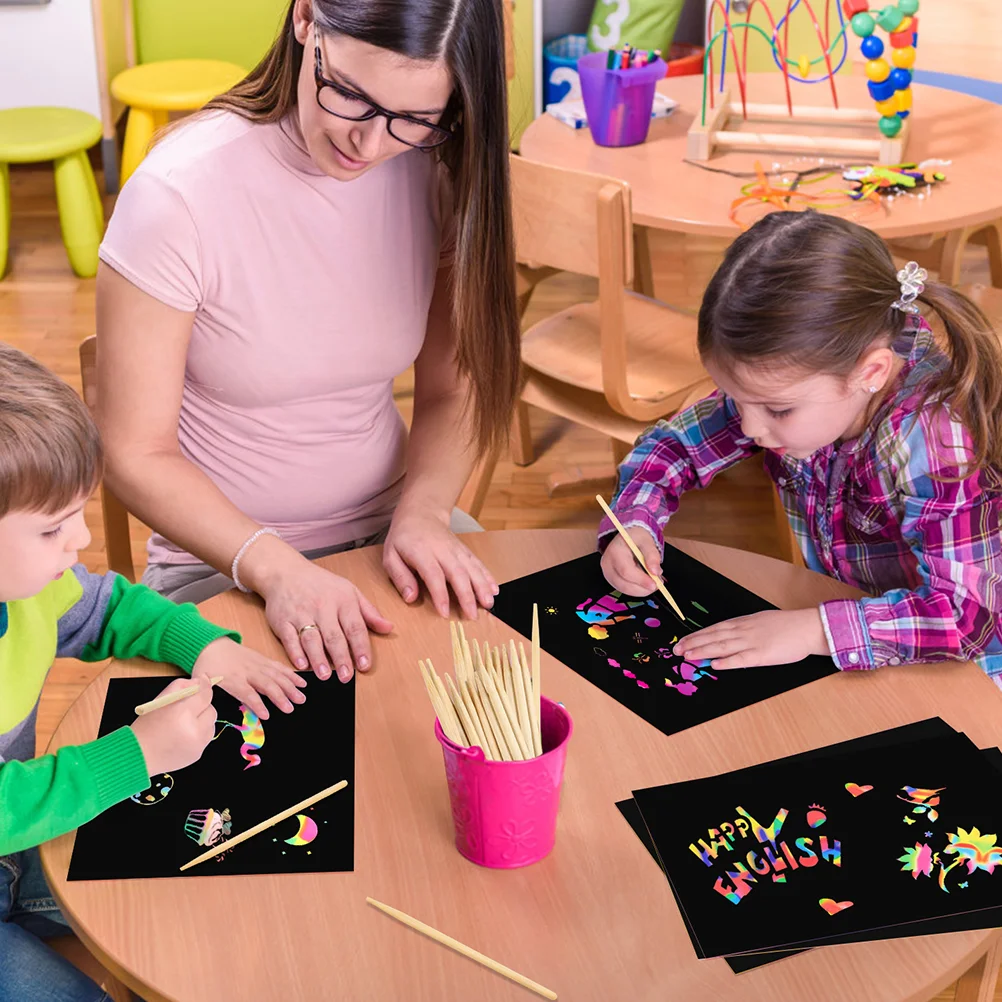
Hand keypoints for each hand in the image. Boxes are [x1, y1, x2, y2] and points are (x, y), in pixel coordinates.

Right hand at [130, 676, 216, 774]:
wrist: (138, 756)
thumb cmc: (146, 726)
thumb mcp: (160, 700)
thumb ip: (182, 686)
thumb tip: (201, 681)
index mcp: (182, 713)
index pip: (205, 696)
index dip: (205, 687)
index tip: (204, 682)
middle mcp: (193, 730)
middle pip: (211, 711)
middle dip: (202, 707)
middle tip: (188, 708)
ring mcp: (197, 745)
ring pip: (211, 725)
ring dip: (202, 721)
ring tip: (184, 724)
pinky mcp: (197, 755)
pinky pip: (205, 739)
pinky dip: (198, 734)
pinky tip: (183, 736)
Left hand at [191, 637, 306, 718]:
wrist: (208, 644)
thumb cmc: (205, 666)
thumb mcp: (201, 682)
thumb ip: (208, 696)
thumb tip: (210, 710)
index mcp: (231, 679)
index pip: (247, 692)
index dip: (257, 704)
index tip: (266, 715)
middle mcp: (247, 671)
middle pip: (266, 684)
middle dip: (280, 696)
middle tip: (291, 708)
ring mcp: (257, 664)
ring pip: (276, 675)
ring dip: (290, 686)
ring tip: (301, 697)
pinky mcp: (262, 659)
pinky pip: (278, 667)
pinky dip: (290, 674)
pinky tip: (300, 682)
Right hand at [261, 559, 393, 682]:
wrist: (285, 571)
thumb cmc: (321, 584)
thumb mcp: (350, 591)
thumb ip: (369, 612)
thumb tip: (388, 628)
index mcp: (343, 600)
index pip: (355, 627)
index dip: (360, 647)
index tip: (365, 665)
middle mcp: (323, 607)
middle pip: (334, 636)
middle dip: (341, 658)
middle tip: (346, 677)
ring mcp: (301, 613)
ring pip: (311, 638)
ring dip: (318, 658)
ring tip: (324, 675)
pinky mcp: (282, 620)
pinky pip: (289, 638)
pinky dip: (295, 652)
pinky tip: (302, 665)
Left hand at [382, 502, 497, 618]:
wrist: (421, 513)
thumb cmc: (403, 538)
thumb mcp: (390, 556)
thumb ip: (400, 577)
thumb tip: (411, 598)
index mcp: (421, 552)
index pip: (433, 575)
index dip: (440, 595)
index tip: (445, 613)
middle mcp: (442, 550)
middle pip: (458, 573)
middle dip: (467, 595)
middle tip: (472, 616)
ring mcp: (456, 549)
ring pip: (472, 568)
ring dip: (482, 586)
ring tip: (488, 604)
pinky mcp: (464, 550)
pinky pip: (478, 563)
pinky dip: (487, 576)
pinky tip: (494, 589)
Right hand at [600, 528, 662, 595]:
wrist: (628, 537)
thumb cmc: (636, 538)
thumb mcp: (647, 541)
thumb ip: (652, 556)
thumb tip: (656, 572)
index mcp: (614, 551)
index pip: (626, 570)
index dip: (641, 580)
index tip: (655, 584)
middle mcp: (607, 564)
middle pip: (624, 584)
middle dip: (643, 588)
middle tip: (658, 585)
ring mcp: (608, 573)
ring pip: (625, 589)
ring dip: (642, 590)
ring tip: (653, 580)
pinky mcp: (611, 580)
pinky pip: (625, 589)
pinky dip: (638, 589)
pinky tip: (645, 581)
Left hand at [673, 608, 829, 669]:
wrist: (806, 627)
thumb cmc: (785, 625)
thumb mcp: (759, 621)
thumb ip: (742, 628)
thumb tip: (725, 635)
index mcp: (742, 622)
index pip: (714, 629)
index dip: (696, 636)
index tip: (682, 641)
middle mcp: (743, 631)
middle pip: (713, 637)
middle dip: (693, 644)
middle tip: (677, 650)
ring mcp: (752, 642)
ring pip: (722, 647)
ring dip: (703, 651)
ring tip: (688, 656)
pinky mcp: (762, 654)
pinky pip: (741, 659)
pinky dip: (727, 662)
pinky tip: (715, 665)